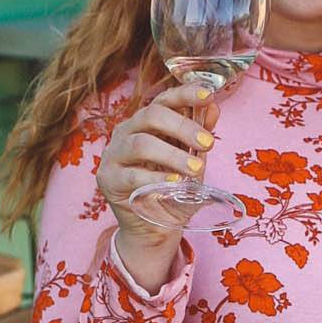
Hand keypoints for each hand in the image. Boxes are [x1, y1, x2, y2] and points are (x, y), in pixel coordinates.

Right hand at [96, 87, 217, 290]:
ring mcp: (113, 154)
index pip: (164, 100)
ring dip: (172, 155)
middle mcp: (126, 132)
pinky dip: (155, 178)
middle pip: (151, 116)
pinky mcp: (108, 179)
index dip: (185, 94)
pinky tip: (174, 182)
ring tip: (196, 168)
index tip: (208, 96)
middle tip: (208, 144)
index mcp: (146, 122)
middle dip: (183, 127)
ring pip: (140, 143)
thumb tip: (213, 108)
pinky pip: (131, 175)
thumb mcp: (191, 162)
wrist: (154, 228)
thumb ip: (199, 137)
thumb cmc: (172, 190)